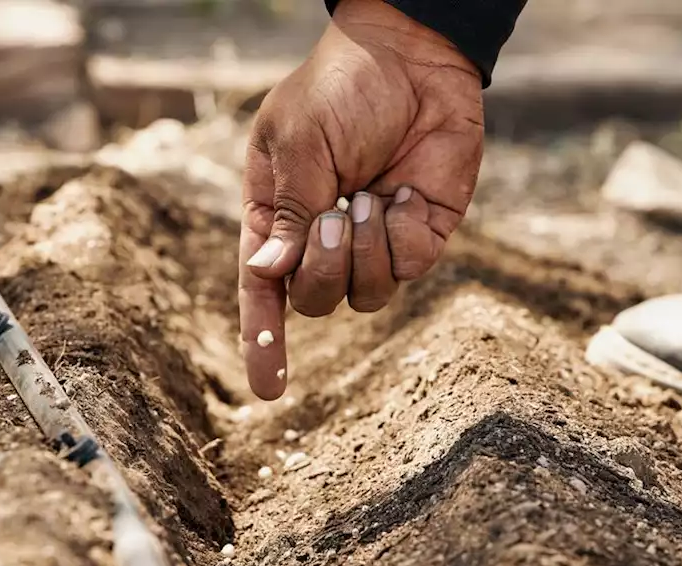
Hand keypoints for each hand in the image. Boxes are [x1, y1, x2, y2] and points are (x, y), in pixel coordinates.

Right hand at [239, 0, 484, 399]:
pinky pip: (407, 270)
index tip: (268, 390)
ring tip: (372, 198)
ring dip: (365, 252)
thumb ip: (289, 212)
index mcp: (277, 214)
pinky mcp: (420, 235)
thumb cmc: (340, 89)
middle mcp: (322, 236)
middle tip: (338, 213)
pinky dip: (403, 236)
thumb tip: (266, 272)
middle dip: (324, 267)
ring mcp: (373, 239)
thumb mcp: (298, 143)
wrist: (414, 58)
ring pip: (364, 295)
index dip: (263, 338)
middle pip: (314, 300)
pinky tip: (407, 193)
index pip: (262, 288)